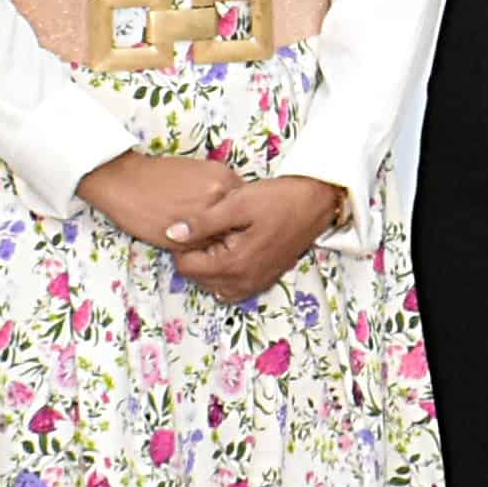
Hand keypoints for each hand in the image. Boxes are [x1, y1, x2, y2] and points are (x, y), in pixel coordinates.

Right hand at [79, 147, 251, 256]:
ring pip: (223, 240)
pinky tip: (191, 244)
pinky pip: (202, 250)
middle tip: (226, 237)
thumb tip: (232, 206)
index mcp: (223, 178)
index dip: (240, 215)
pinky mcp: (187, 238)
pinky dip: (200, 250)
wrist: (125, 182)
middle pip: (239, 223)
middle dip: (233, 230)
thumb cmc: (156, 175)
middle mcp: (219, 197)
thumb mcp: (196, 171)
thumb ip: (217, 188)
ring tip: (209, 243)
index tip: (235, 222)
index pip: (245, 204)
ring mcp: (205, 219)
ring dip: (218, 243)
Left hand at [166, 174, 347, 305]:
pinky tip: (229, 250)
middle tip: (202, 230)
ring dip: (208, 267)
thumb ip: (202, 222)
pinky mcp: (265, 280)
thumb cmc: (278, 199)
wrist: (316, 203)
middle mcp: (244, 282)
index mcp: (234, 264)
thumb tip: (171, 233)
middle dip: (194, 256)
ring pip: (215, 285)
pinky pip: (233, 287)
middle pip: (198, 278)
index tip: (189, 225)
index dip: (181, 245)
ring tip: (214, 239)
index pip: (187, 266)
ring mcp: (256, 284)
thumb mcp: (237, 204)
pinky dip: (224, 274)